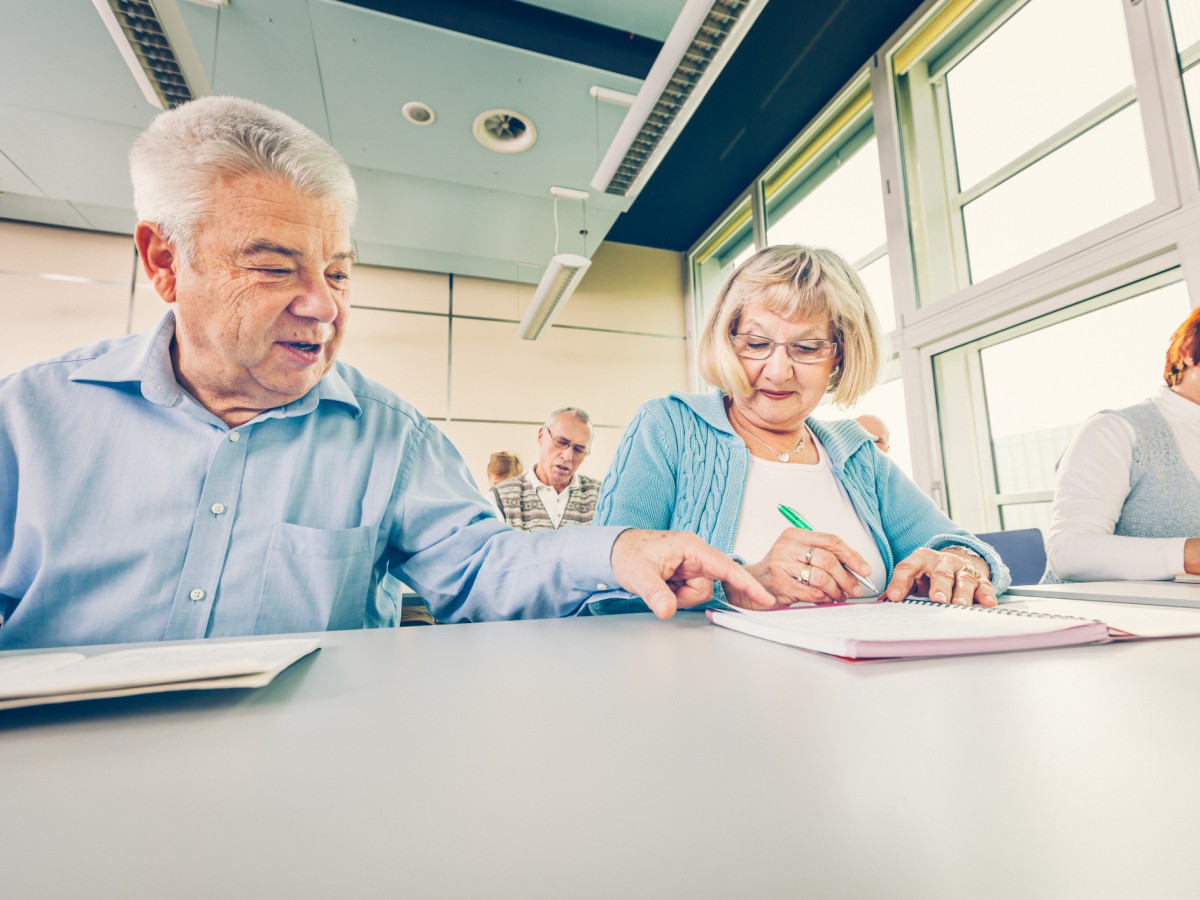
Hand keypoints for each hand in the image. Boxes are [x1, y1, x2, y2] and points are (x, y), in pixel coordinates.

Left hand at [610, 529, 772, 618]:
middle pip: (708, 586)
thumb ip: (656, 594)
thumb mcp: (639, 575)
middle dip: (686, 595)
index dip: (746, 583)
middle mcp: (695, 554)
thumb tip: (668, 611)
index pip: (726, 566)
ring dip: (680, 596)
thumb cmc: (627, 553)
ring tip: (660, 585)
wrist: (614, 552)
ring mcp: (691, 564)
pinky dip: (677, 595)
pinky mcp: (686, 573)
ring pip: (699, 592)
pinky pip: (690, 592)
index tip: (764, 597)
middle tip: (663, 589)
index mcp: (690, 547)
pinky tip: (664, 585)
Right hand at [727, 528, 872, 608]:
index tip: (864, 570)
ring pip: (822, 578)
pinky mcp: (780, 584)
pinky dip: (823, 598)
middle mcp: (787, 547)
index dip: (852, 556)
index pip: (831, 541)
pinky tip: (825, 599)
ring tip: (839, 596)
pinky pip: (811, 593)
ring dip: (836, 590)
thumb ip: (821, 556)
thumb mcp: (796, 554)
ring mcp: (782, 565)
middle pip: (829, 560)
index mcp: (795, 535)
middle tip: (854, 588)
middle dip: (847, 577)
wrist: (749, 584)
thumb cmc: (778, 570)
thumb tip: (855, 568)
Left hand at [884, 547, 996, 605]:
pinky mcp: (979, 577)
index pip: (907, 568)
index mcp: (920, 559)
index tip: (895, 597)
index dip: (900, 582)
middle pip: (940, 573)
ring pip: (963, 579)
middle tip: (937, 599)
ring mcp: (961, 568)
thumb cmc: (929, 574)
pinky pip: (984, 584)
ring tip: (960, 605)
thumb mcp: (913, 576)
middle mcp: (942, 562)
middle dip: (939, 587)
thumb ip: (900, 587)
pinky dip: (986, 594)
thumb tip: (882, 603)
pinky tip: (986, 602)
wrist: (956, 560)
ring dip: (962, 593)